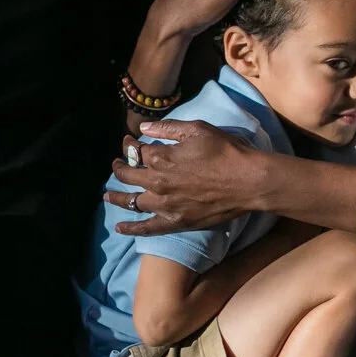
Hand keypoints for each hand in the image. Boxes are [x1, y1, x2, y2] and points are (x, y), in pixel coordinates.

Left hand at [108, 119, 270, 234]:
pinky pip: (148, 228)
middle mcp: (158, 182)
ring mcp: (165, 204)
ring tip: (107, 195)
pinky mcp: (176, 221)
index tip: (129, 142)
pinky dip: (132, 229)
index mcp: (161, 157)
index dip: (131, 145)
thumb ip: (167, 128)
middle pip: (129, 175)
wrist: (248, 181)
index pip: (137, 151)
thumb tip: (143, 128)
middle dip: (119, 167)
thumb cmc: (226, 152)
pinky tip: (120, 228)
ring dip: (116, 197)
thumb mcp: (197, 130)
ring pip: (132, 202)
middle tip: (116, 165)